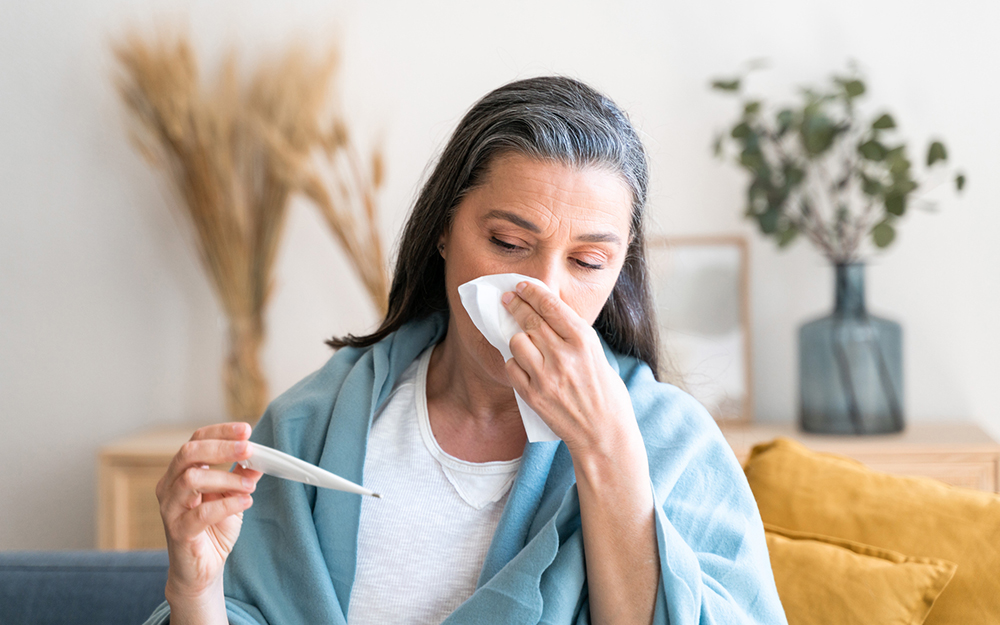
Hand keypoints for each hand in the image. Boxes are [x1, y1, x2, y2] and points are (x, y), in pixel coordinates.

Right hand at [156, 422, 260, 605]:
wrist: (202, 570)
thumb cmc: (214, 529)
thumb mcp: (233, 496)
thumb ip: (242, 476)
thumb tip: (259, 457)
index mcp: (181, 472)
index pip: (196, 440)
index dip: (220, 432)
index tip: (246, 430)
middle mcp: (169, 486)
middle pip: (188, 454)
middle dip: (221, 448)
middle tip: (249, 449)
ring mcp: (170, 509)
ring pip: (192, 480)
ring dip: (226, 479)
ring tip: (250, 486)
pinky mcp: (177, 531)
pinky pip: (200, 512)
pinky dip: (226, 504)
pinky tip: (245, 502)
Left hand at [501, 281, 638, 457]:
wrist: (604, 433)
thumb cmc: (606, 394)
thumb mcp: (597, 355)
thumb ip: (574, 337)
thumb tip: (548, 316)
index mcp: (583, 340)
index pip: (550, 305)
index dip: (532, 292)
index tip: (522, 286)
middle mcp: (563, 354)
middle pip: (530, 319)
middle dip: (516, 304)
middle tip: (508, 299)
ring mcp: (546, 375)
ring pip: (517, 341)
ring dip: (518, 338)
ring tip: (523, 340)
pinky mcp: (533, 394)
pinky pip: (511, 367)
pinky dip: (514, 363)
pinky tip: (522, 364)